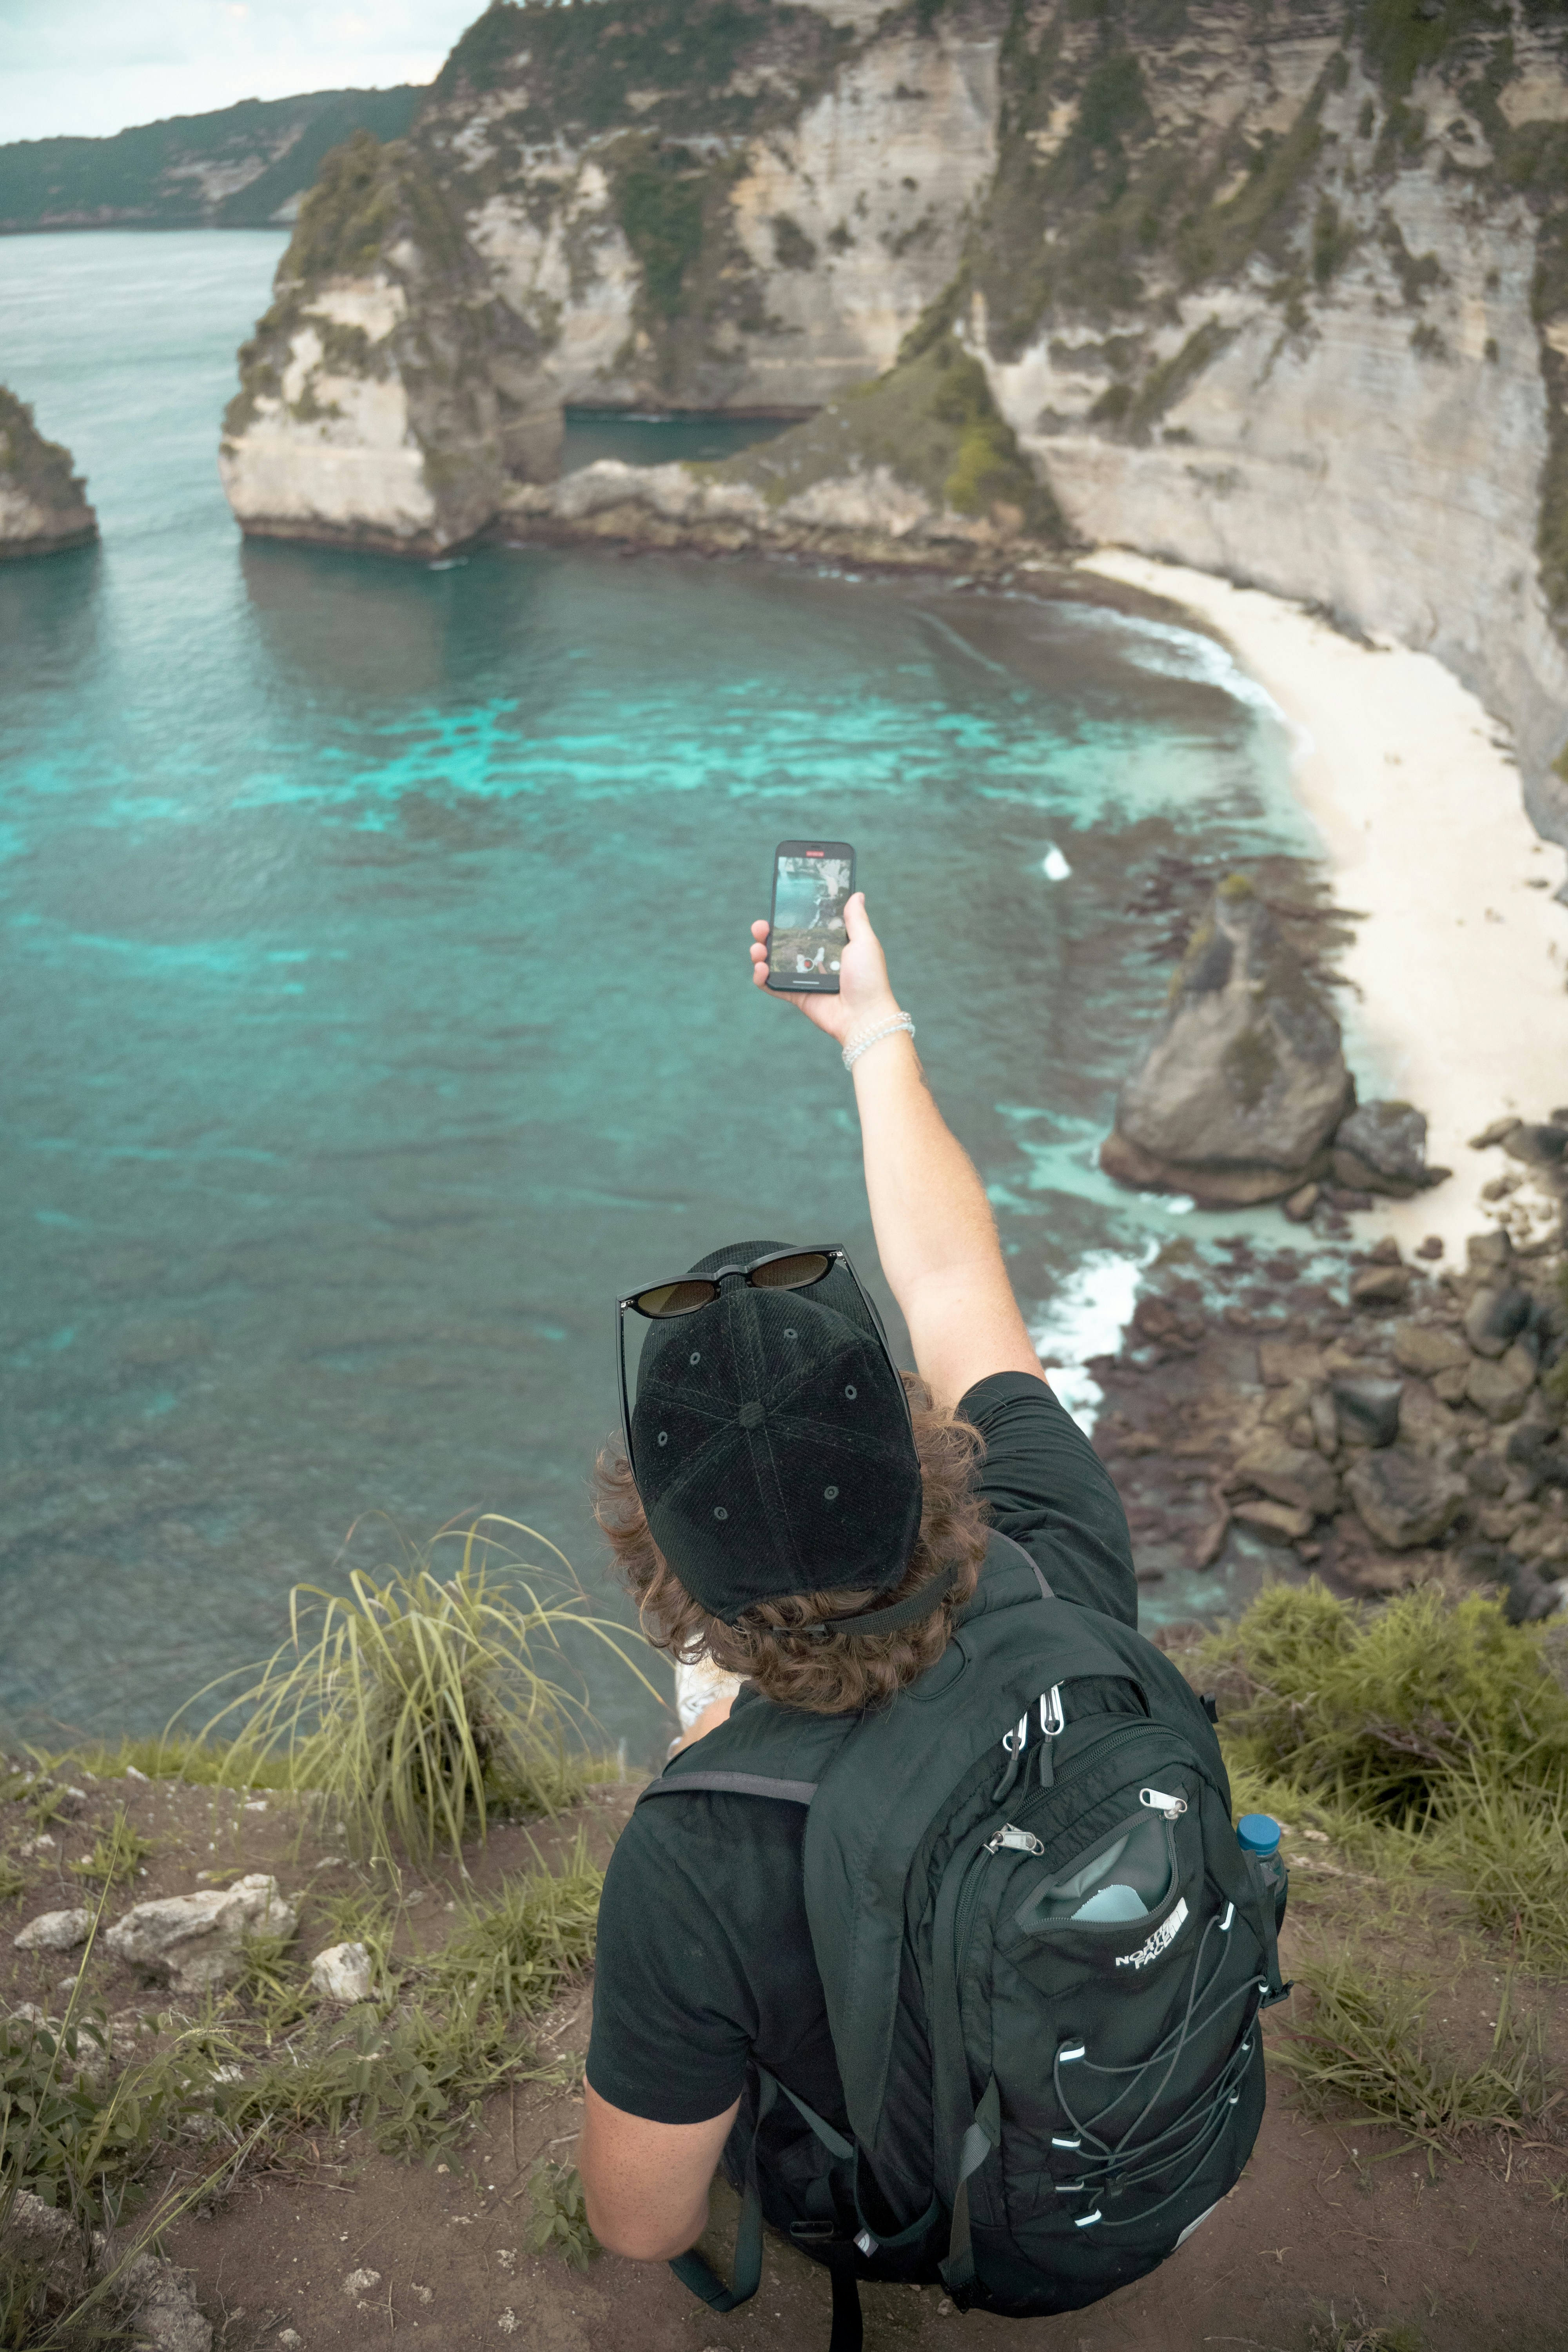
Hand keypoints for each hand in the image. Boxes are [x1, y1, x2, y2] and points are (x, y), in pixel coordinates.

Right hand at [749, 892, 900, 1048]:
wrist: (864, 1015)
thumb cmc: (869, 978)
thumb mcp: (865, 942)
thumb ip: (856, 919)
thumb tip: (857, 895)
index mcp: (830, 946)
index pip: (804, 927)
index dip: (789, 918)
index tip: (779, 907)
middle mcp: (815, 960)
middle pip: (784, 943)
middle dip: (767, 933)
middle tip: (760, 927)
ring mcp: (803, 979)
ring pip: (774, 963)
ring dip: (760, 953)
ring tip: (758, 950)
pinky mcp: (796, 996)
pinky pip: (772, 986)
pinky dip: (761, 978)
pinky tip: (760, 969)